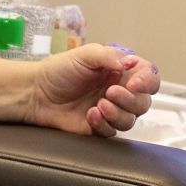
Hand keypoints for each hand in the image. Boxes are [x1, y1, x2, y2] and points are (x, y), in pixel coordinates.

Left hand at [24, 43, 161, 137]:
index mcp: (120, 71)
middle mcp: (120, 91)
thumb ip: (108, 56)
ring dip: (118, 113)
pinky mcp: (100, 127)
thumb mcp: (84, 54)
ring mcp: (111, 111)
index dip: (147, 81)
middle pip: (144, 102)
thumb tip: (128, 65)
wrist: (37, 93)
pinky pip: (113, 132)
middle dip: (130, 99)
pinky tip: (91, 115)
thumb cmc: (59, 70)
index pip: (149, 77)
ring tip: (99, 105)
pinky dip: (104, 124)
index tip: (134, 82)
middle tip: (111, 92)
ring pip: (131, 119)